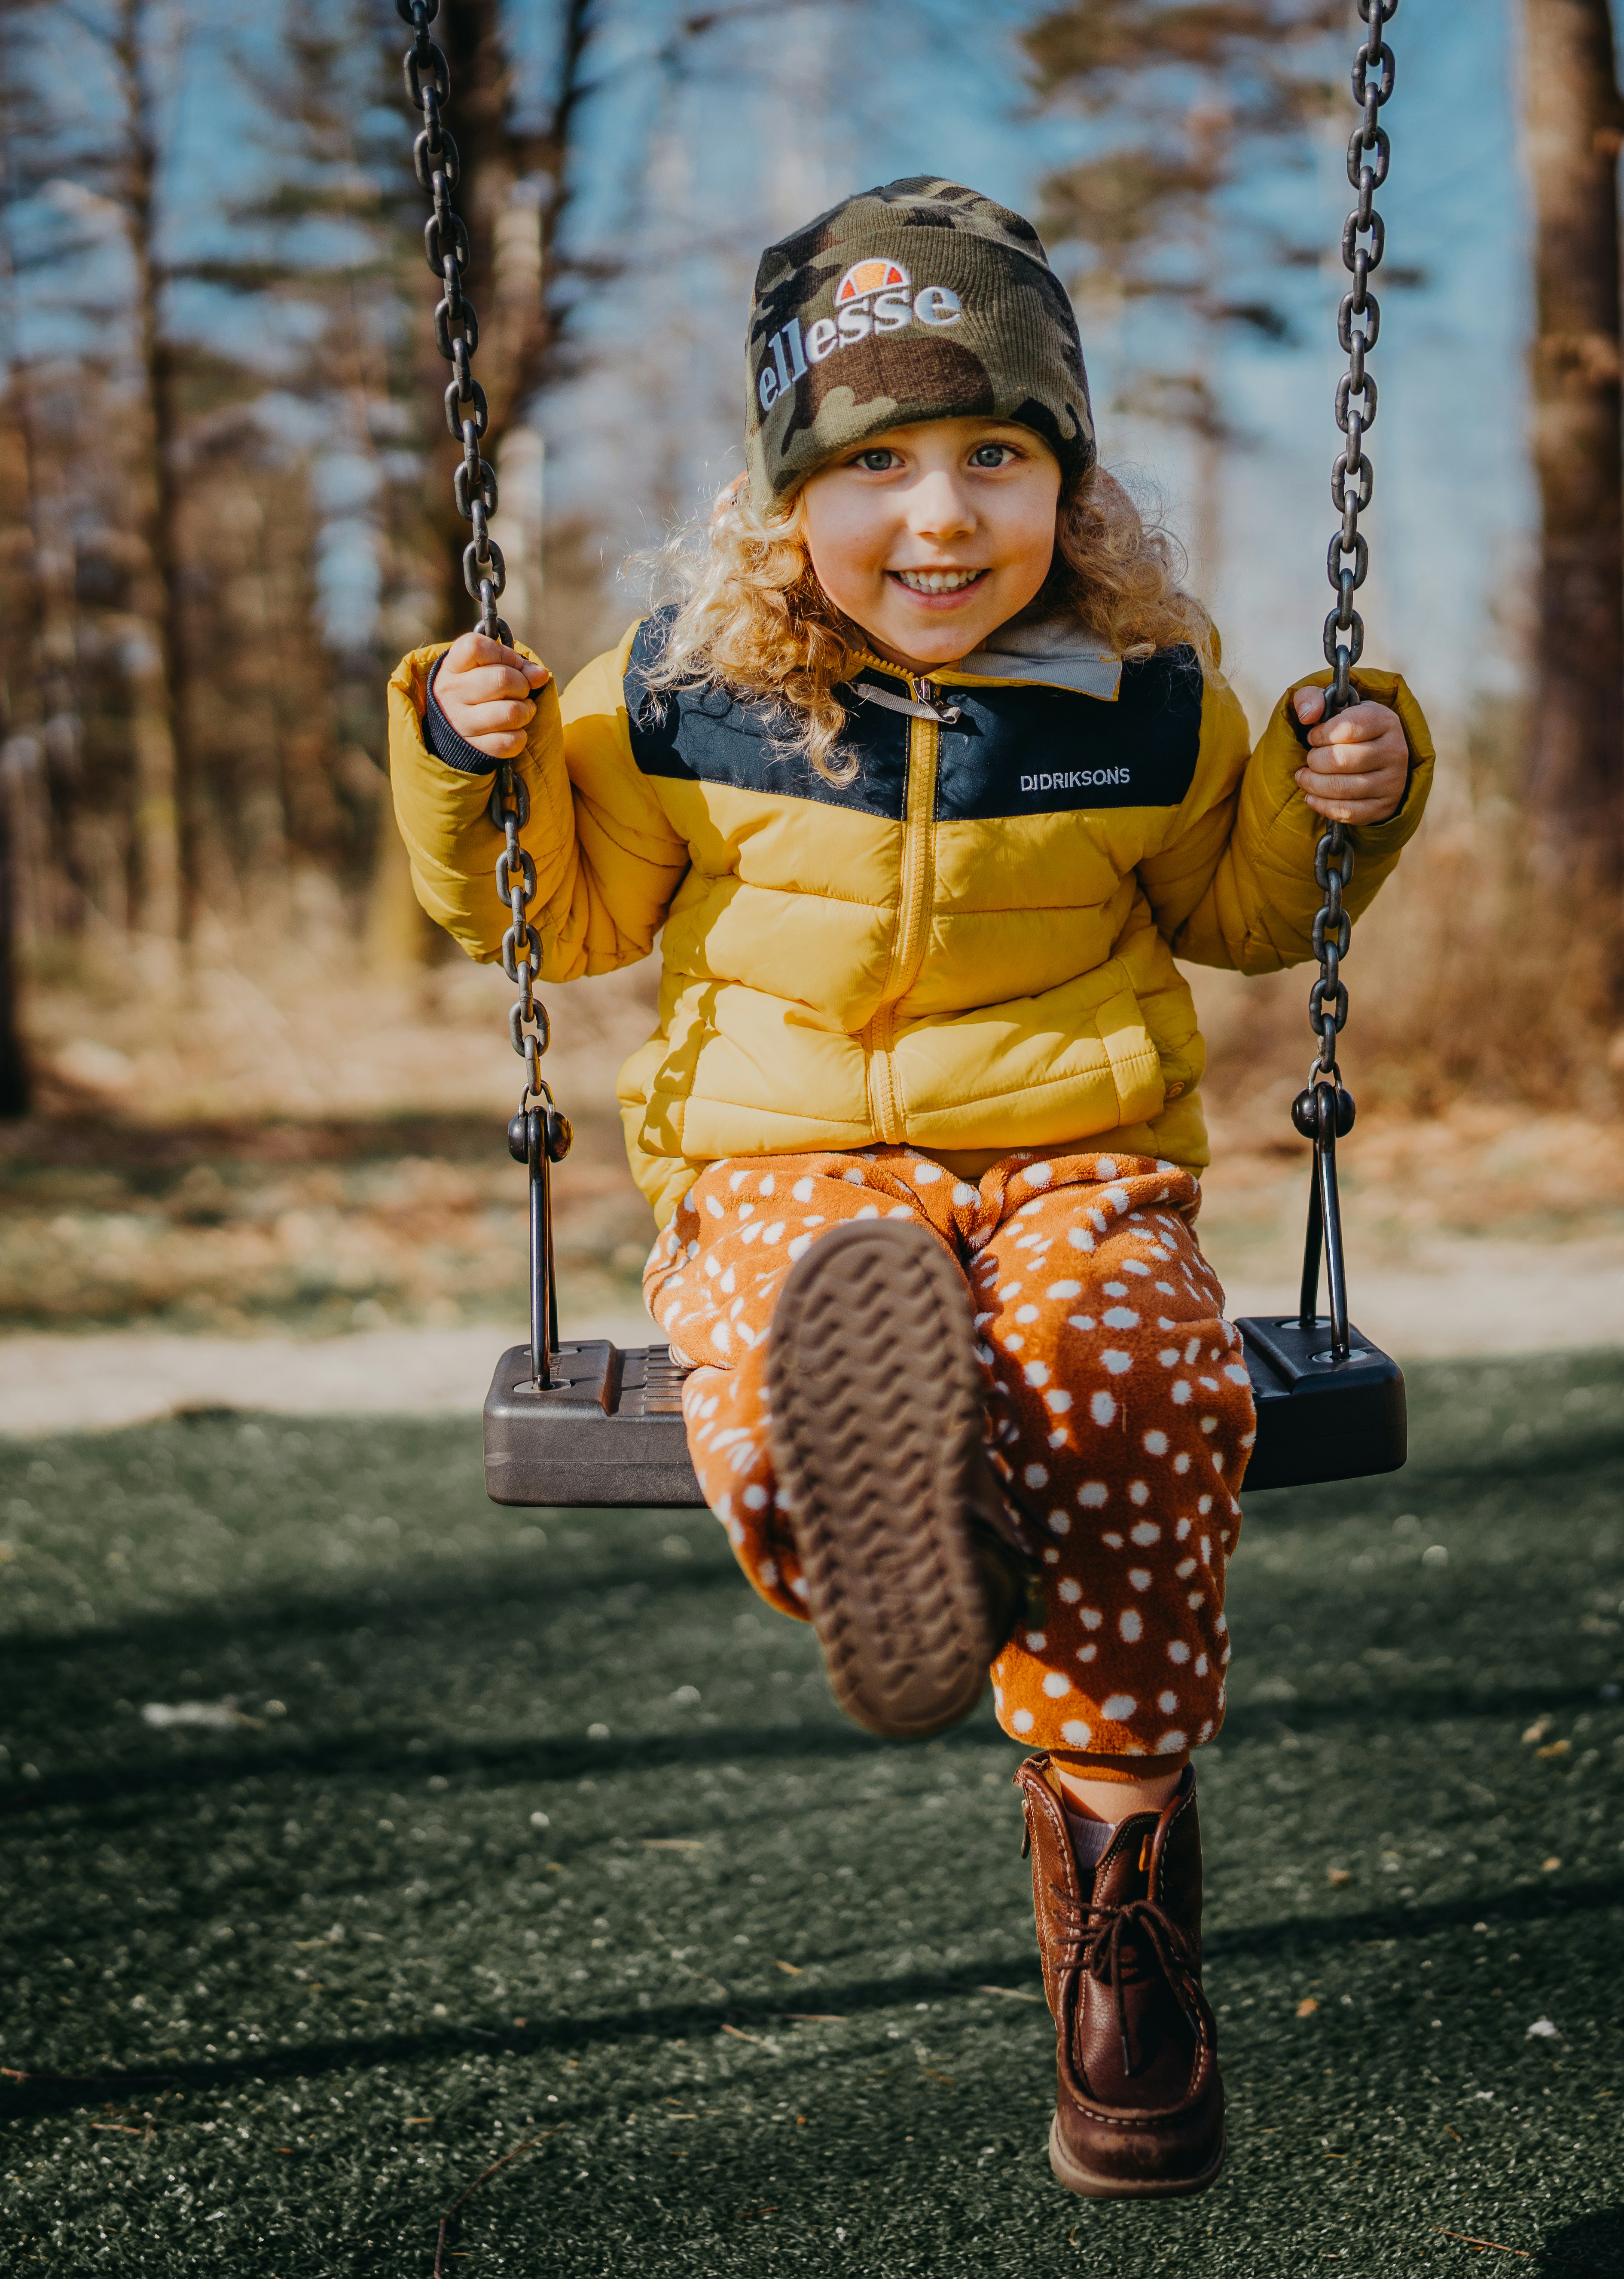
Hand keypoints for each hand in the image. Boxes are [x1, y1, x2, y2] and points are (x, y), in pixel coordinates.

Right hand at [435, 631, 549, 759]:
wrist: (452, 728)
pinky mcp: (474, 748)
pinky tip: (513, 730)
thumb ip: (516, 665)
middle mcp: (451, 693)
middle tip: (520, 690)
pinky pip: (511, 742)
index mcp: (451, 666)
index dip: (504, 653)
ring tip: (522, 709)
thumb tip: (541, 675)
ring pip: (512, 713)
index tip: (511, 663)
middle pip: (502, 679)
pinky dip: (520, 736)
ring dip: (526, 711)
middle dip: (522, 684)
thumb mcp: (487, 668)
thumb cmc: (477, 689)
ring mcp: (461, 722)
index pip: (476, 647)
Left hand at [1292, 686, 1408, 824]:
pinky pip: (1347, 812)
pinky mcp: (1384, 807)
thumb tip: (1307, 715)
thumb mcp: (1332, 706)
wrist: (1375, 759)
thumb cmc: (1347, 730)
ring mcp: (1393, 782)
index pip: (1348, 728)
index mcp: (1385, 720)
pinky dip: (1322, 805)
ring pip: (1341, 788)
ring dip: (1312, 784)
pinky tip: (1311, 796)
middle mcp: (1395, 751)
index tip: (1313, 737)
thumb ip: (1311, 698)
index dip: (1321, 734)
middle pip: (1340, 760)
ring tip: (1304, 776)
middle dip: (1314, 761)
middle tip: (1309, 760)